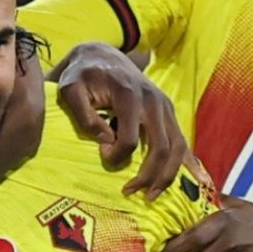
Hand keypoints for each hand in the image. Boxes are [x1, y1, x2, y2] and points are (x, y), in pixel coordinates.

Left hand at [49, 42, 188, 196]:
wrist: (102, 56)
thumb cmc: (83, 75)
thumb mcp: (70, 88)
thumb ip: (83, 115)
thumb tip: (106, 140)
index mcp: (129, 95)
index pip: (130, 139)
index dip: (116, 155)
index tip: (102, 156)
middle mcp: (154, 101)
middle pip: (162, 148)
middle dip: (149, 176)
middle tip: (131, 192)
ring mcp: (166, 106)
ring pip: (177, 148)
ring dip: (167, 176)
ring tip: (151, 195)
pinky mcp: (170, 112)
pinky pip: (182, 142)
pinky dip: (182, 164)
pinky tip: (178, 181)